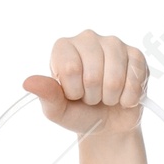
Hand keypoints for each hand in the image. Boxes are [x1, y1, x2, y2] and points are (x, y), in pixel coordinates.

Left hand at [24, 30, 148, 140]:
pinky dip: (127, 97)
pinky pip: (134, 79)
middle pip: (93, 74)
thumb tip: (28, 82)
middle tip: (91, 97)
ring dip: (110, 97)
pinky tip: (123, 96)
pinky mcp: (136, 54)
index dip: (74, 91)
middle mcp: (88, 38)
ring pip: (115, 78)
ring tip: (105, 96)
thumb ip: (46, 96)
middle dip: (92, 96)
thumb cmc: (79, 113)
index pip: (70, 68)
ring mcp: (113, 43)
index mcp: (64, 47)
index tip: (73, 95)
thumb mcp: (58, 111)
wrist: (107, 125)